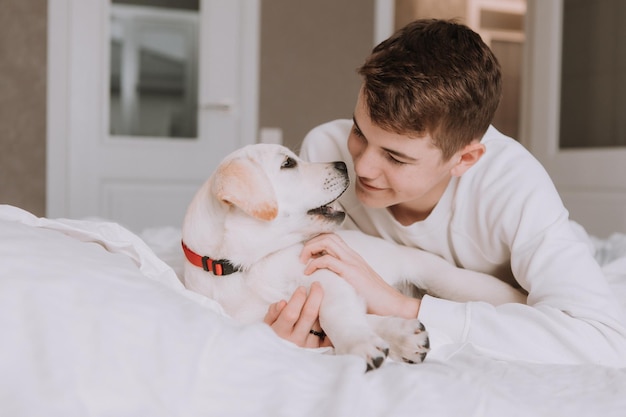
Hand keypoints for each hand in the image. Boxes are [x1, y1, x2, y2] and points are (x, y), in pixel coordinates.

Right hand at [263, 281, 332, 347]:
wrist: (280, 361)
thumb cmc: (273, 337)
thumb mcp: (267, 325)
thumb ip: (273, 313)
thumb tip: (283, 302)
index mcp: (281, 333)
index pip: (291, 313)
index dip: (297, 298)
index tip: (302, 288)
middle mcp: (296, 340)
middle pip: (310, 314)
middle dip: (315, 295)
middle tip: (316, 285)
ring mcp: (309, 346)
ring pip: (320, 321)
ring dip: (323, 306)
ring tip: (323, 296)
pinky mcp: (319, 350)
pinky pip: (328, 333)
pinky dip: (331, 322)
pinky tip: (330, 311)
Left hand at [301, 233, 419, 318]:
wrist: (392, 305)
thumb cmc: (373, 299)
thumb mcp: (355, 283)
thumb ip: (342, 277)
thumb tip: (324, 281)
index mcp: (352, 257)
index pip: (332, 238)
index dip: (316, 243)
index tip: (307, 257)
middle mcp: (352, 255)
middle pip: (327, 235)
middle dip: (310, 243)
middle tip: (302, 259)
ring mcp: (352, 262)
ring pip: (327, 241)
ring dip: (311, 248)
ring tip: (304, 263)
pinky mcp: (351, 272)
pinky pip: (328, 259)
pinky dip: (314, 263)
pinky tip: (309, 273)